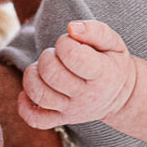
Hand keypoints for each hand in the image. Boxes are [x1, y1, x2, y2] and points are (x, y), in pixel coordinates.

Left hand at [17, 19, 136, 129]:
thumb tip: (71, 27)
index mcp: (102, 75)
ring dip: (32, 75)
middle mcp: (86, 96)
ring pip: (39, 95)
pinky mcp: (61, 119)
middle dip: (47, 57)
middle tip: (57, 55)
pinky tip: (28, 92)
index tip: (70, 42)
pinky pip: (35, 119)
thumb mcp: (114, 42)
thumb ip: (95, 30)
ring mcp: (72, 111)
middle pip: (51, 74)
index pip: (71, 55)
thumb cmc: (113, 63)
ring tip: (42, 69)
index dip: (64, 42)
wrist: (122, 97)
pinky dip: (24, 106)